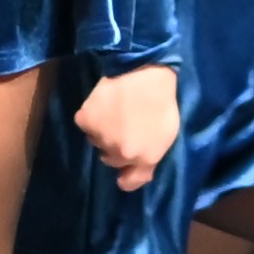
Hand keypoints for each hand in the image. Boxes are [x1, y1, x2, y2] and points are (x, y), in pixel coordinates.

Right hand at [75, 64, 180, 190]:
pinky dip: (92, 117)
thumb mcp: (168, 133)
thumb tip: (136, 171)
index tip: (124, 172)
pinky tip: (103, 104)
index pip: (129, 182)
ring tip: (115, 112)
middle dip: (116, 148)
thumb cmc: (162, 100)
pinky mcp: (85, 121)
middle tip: (124, 128)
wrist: (141, 71)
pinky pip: (87, 125)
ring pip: (98, 142)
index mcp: (144, 158)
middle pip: (111, 159)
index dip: (127, 177)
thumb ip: (151, 156)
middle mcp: (119, 154)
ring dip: (104, 132)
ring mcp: (100, 138)